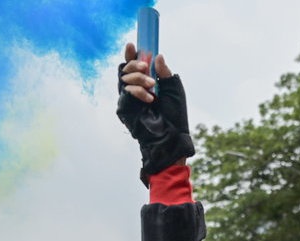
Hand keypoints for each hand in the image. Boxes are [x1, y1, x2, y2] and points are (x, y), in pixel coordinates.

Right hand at [117, 43, 194, 183]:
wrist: (171, 136)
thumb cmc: (175, 116)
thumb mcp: (174, 89)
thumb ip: (165, 73)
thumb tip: (157, 56)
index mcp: (148, 84)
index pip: (136, 66)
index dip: (131, 55)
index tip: (132, 45)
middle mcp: (137, 90)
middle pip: (126, 69)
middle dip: (135, 63)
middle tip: (146, 66)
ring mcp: (129, 99)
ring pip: (124, 78)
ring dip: (139, 78)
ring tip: (152, 86)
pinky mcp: (124, 108)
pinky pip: (126, 92)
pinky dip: (138, 92)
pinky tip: (149, 99)